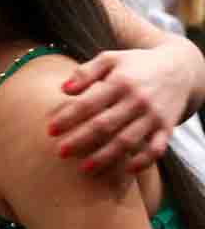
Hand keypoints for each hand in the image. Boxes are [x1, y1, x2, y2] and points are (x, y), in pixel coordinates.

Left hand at [48, 44, 192, 173]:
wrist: (178, 68)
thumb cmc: (135, 64)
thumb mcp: (110, 59)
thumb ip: (86, 72)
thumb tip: (64, 89)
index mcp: (120, 82)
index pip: (89, 103)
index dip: (68, 117)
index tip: (50, 130)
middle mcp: (137, 100)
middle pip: (105, 125)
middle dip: (81, 140)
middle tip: (61, 152)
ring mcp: (153, 116)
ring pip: (127, 141)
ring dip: (105, 156)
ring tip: (84, 168)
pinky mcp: (167, 128)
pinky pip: (156, 149)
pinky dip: (143, 161)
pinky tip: (126, 169)